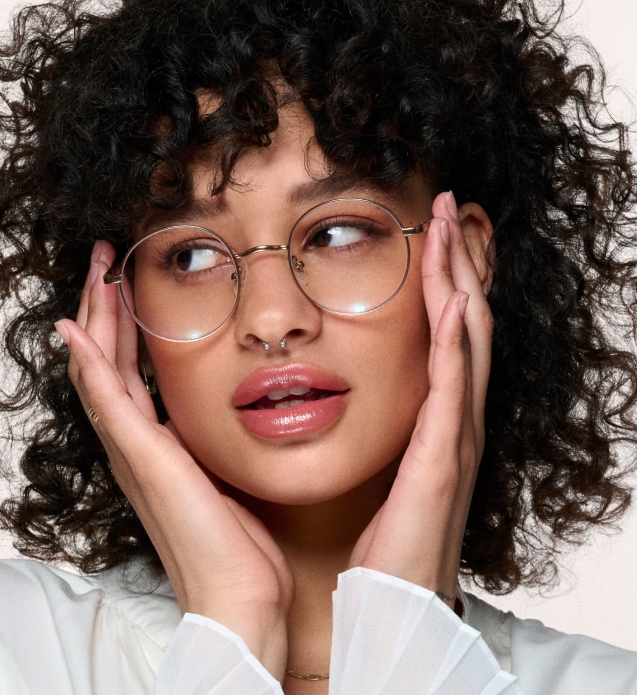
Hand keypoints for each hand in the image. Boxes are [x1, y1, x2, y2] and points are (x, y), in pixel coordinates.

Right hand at [55, 241, 292, 678]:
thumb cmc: (238, 537)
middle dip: (103, 308)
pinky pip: (108, 400)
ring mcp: (133, 450)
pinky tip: (77, 328)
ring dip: (96, 318)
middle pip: (106, 361)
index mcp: (155, 442)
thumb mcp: (225, 469)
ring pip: (100, 370)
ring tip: (97, 272)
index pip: (128, 370)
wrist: (239, 591)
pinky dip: (90, 362)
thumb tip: (231, 405)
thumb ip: (213, 437)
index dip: (122, 325)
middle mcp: (135, 443)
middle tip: (104, 260)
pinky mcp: (143, 458)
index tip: (127, 282)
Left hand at [349, 191, 492, 604]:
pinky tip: (456, 302)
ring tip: (454, 229)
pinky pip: (454, 393)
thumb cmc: (379, 537)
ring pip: (468, 344)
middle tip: (449, 208)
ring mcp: (455, 440)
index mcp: (434, 420)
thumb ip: (376, 423)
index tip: (428, 231)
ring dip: (461, 283)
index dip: (442, 280)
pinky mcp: (442, 464)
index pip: (445, 335)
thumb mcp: (377, 465)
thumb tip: (341, 387)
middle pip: (465, 325)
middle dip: (458, 264)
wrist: (389, 602)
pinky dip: (459, 344)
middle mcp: (454, 421)